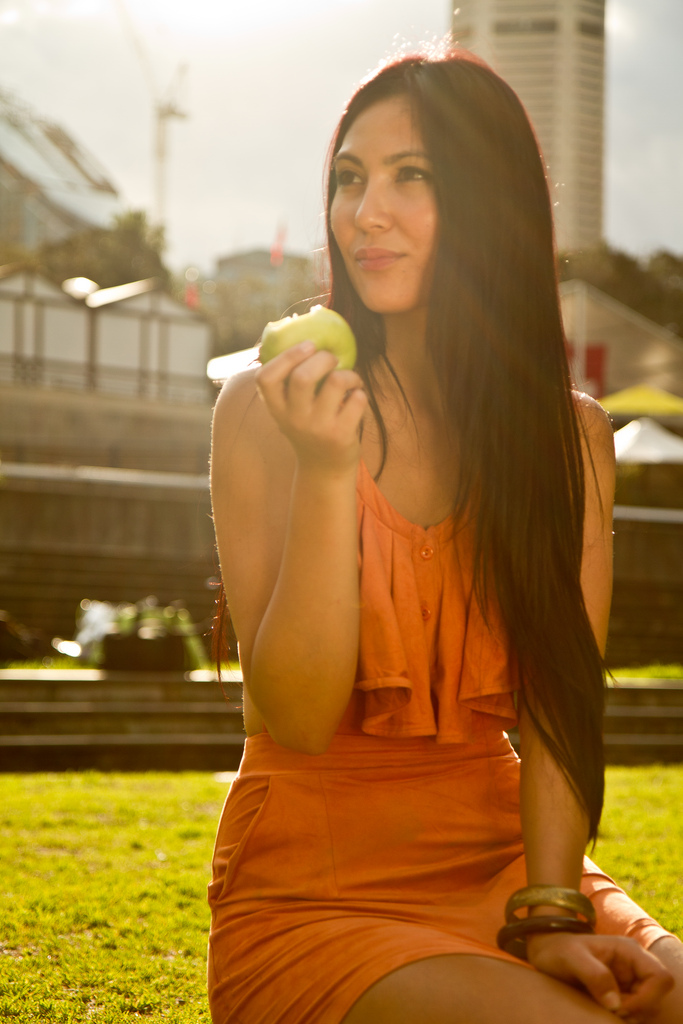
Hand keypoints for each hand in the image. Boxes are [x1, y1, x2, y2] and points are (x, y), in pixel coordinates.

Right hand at [255, 340, 366, 473]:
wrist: (324, 468)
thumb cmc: (309, 426)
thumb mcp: (291, 408)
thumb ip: (291, 380)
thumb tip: (306, 326)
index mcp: (276, 408)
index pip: (266, 378)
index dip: (286, 357)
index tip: (308, 346)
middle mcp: (293, 419)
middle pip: (303, 377)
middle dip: (324, 358)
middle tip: (332, 359)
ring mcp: (317, 428)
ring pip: (335, 382)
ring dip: (348, 373)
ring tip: (350, 379)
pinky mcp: (340, 436)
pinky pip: (357, 399)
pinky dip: (360, 392)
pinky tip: (356, 399)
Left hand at [526, 931, 673, 1020]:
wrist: (547, 952)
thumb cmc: (558, 950)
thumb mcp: (571, 957)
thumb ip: (593, 974)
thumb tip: (615, 1004)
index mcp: (629, 951)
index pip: (660, 978)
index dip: (647, 998)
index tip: (620, 1007)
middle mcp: (634, 966)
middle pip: (657, 997)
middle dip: (638, 1010)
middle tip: (609, 1012)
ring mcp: (630, 981)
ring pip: (649, 1008)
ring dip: (631, 1015)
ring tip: (604, 1010)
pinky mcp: (623, 994)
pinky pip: (635, 1012)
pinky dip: (624, 1017)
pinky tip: (604, 1012)